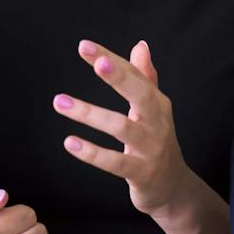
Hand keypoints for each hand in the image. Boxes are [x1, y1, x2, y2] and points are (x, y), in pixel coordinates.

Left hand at [55, 39, 194, 218]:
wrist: (173, 188)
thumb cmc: (156, 143)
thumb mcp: (154, 110)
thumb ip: (145, 78)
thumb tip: (140, 45)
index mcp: (158, 104)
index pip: (135, 75)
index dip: (112, 59)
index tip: (85, 47)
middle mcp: (157, 122)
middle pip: (140, 94)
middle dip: (119, 77)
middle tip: (96, 62)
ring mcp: (151, 148)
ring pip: (121, 127)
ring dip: (90, 113)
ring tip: (60, 102)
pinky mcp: (142, 173)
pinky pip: (115, 162)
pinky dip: (93, 153)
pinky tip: (70, 142)